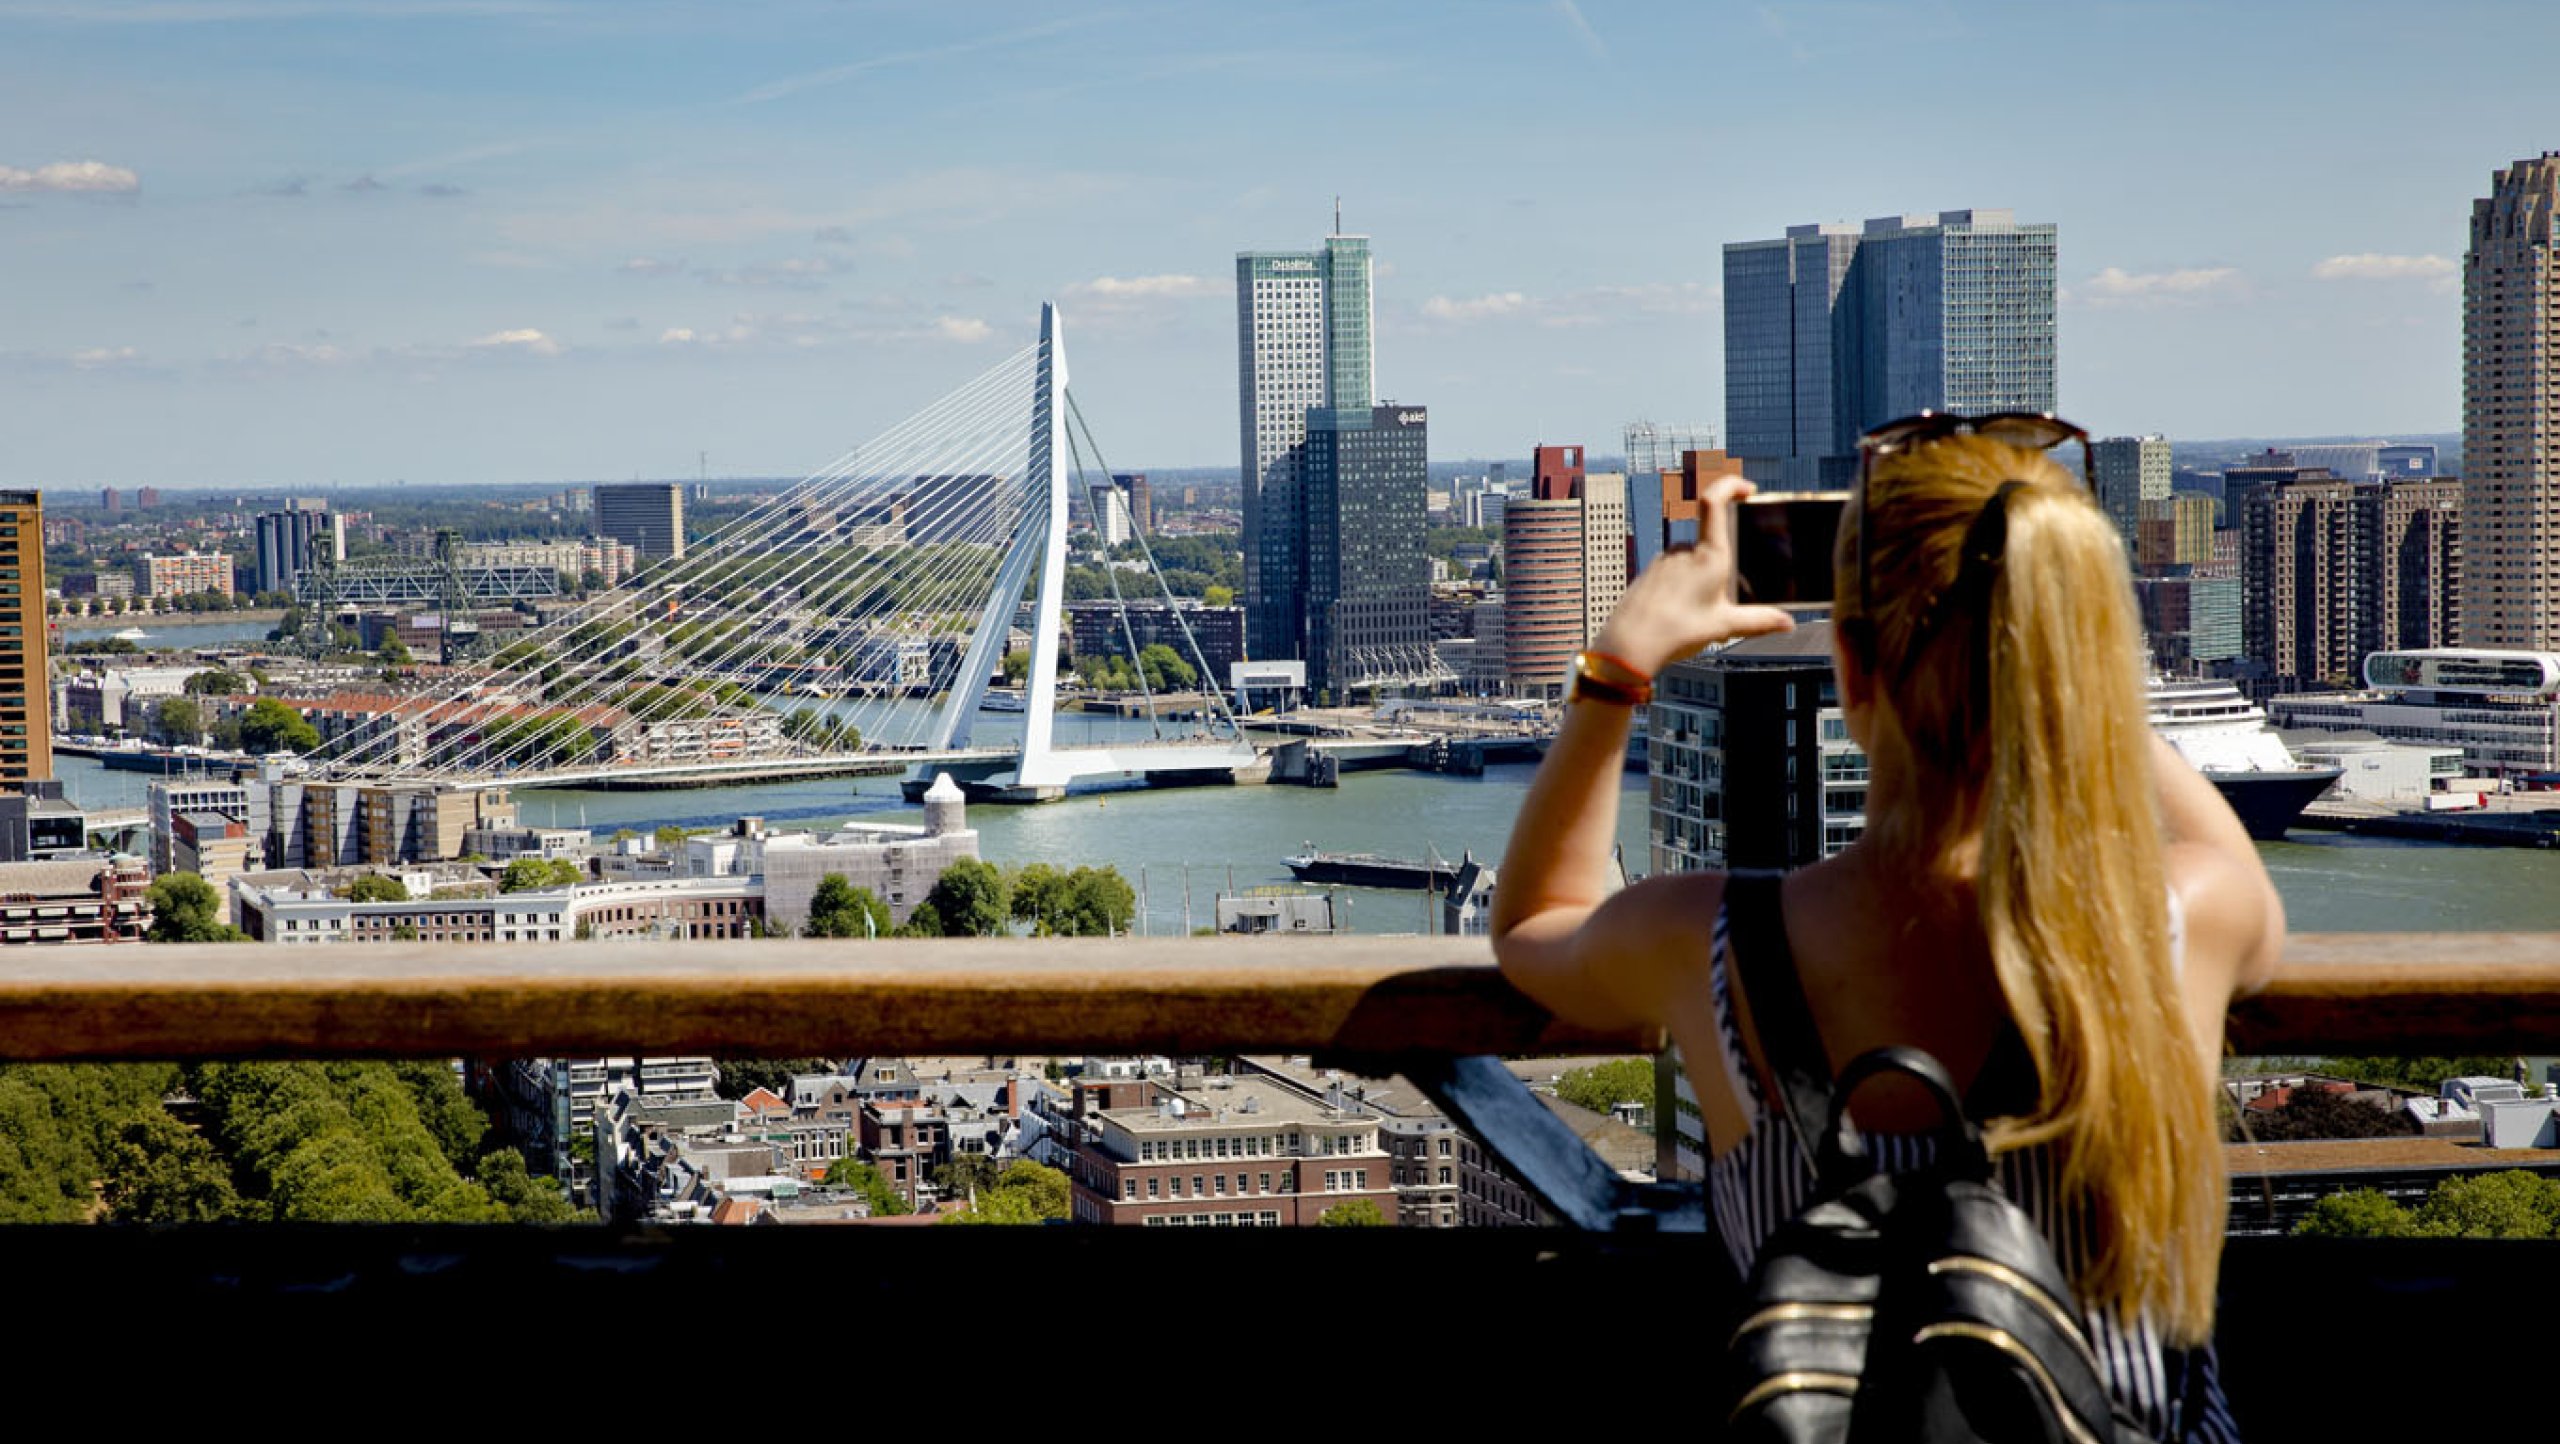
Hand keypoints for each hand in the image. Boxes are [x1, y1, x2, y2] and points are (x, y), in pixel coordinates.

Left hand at [1591, 476, 1796, 675]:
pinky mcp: (1651, 572)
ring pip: (1692, 562)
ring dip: (1701, 580)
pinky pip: (1674, 573)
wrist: (1629, 644)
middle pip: (1709, 543)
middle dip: (1721, 565)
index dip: (1730, 485)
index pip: (1715, 501)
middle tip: (1722, 599)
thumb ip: (1759, 620)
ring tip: (1699, 614)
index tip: (1747, 489)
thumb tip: (1786, 622)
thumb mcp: (1724, 626)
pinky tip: (1681, 613)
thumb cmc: (1676, 631)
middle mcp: (1684, 550)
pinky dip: (1683, 587)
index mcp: (1708, 555)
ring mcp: (1665, 559)